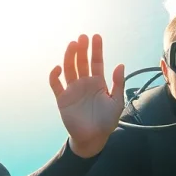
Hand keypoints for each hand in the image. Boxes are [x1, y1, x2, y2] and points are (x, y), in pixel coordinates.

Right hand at [48, 33, 125, 157]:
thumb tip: (120, 64)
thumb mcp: (117, 102)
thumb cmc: (106, 122)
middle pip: (82, 62)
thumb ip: (118, 83)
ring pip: (69, 69)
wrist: (93, 139)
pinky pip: (56, 84)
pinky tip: (58, 68)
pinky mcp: (62, 99)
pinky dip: (55, 75)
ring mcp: (73, 90)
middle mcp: (84, 83)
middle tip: (82, 37)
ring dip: (70, 57)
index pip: (97, 62)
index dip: (96, 49)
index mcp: (98, 83)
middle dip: (82, 49)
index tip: (96, 37)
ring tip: (72, 45)